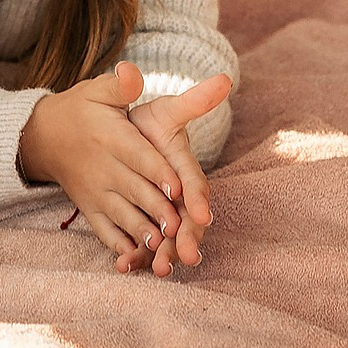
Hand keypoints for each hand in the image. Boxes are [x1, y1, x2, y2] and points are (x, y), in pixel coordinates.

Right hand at [19, 63, 191, 275]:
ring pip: (121, 215)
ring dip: (142, 231)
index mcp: (110, 138)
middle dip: (158, 208)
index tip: (178, 185)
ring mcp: (94, 192)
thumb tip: (133, 72)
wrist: (42, 136)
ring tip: (163, 245)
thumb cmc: (82, 108)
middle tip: (181, 225)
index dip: (157, 170)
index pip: (137, 155)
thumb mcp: (99, 89)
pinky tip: (134, 260)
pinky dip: (118, 245)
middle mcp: (102, 169)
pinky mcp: (89, 208)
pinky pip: (103, 230)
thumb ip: (121, 84)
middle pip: (134, 190)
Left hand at [128, 73, 231, 271]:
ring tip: (156, 270)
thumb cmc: (149, 123)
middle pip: (187, 222)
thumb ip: (193, 99)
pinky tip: (122, 266)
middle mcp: (178, 196)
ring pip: (166, 239)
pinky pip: (141, 244)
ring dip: (163, 255)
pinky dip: (135, 257)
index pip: (197, 187)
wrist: (121, 137)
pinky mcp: (142, 224)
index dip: (199, 200)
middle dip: (186, 240)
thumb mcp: (168, 110)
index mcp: (184, 169)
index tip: (203, 216)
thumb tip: (226, 77)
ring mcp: (160, 212)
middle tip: (183, 258)